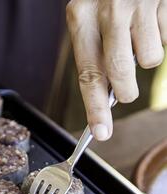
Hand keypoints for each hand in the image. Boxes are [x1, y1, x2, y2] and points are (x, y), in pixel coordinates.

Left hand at [66, 0, 166, 139]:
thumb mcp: (88, 16)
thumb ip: (95, 53)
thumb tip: (108, 98)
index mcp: (80, 15)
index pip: (88, 74)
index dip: (96, 109)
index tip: (101, 133)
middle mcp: (108, 7)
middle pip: (121, 74)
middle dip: (126, 91)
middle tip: (126, 89)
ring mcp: (140, 1)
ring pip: (150, 59)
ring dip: (146, 54)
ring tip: (138, 31)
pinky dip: (161, 33)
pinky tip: (151, 15)